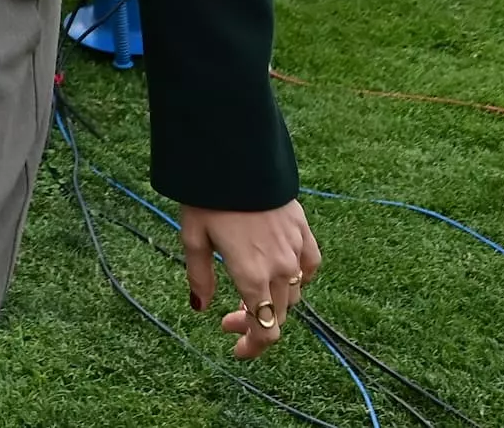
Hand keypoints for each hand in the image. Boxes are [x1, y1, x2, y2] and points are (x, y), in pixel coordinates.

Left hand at [181, 200, 320, 360]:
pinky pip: (310, 266)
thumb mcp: (193, 238)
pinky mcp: (304, 230)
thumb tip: (201, 307)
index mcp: (252, 276)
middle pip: (279, 315)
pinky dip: (299, 277)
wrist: (235, 155)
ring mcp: (296, 249)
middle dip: (254, 323)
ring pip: (295, 294)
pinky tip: (283, 273)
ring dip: (275, 302)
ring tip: (250, 292)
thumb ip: (200, 277)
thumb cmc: (208, 197)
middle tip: (228, 317)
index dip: (252, 347)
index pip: (264, 330)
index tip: (235, 348)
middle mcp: (280, 268)